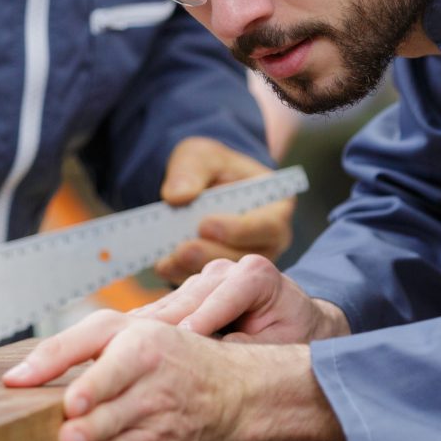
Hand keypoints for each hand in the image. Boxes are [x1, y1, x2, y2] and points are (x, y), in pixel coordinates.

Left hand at [2, 309, 340, 440]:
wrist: (228, 390)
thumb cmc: (163, 353)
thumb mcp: (116, 330)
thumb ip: (62, 348)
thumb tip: (15, 378)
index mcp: (143, 351)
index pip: (114, 373)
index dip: (92, 391)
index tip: (73, 404)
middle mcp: (154, 393)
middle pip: (112, 419)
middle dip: (87, 434)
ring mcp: (160, 431)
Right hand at [134, 253, 348, 344]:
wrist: (296, 325)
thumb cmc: (293, 336)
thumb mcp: (282, 346)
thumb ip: (250, 346)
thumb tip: (215, 350)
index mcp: (256, 275)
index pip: (223, 297)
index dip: (202, 320)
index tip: (181, 341)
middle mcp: (226, 270)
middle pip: (190, 298)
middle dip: (166, 325)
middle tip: (136, 348)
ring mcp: (204, 279)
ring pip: (172, 303)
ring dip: (148, 327)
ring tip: (122, 347)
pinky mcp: (188, 293)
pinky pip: (165, 311)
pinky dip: (146, 329)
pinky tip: (123, 343)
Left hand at [154, 138, 293, 281]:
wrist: (200, 184)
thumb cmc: (211, 167)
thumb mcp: (200, 156)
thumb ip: (190, 171)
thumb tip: (177, 196)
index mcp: (277, 207)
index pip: (268, 225)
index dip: (238, 229)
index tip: (205, 225)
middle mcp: (268, 241)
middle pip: (247, 257)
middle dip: (211, 254)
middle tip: (182, 249)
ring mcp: (247, 262)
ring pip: (227, 277)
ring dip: (195, 269)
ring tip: (168, 259)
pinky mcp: (225, 278)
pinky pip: (208, 284)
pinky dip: (183, 275)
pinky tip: (163, 266)